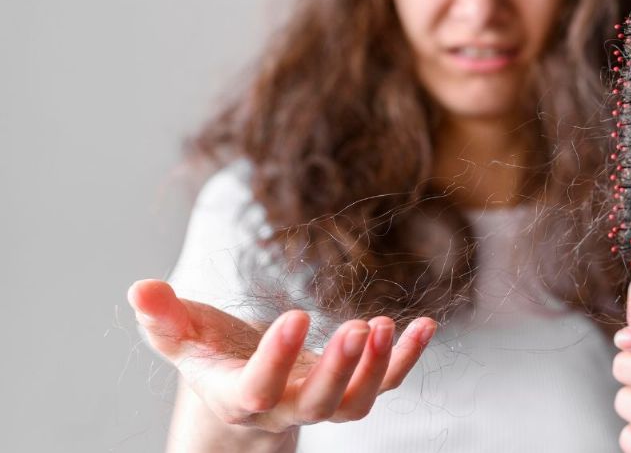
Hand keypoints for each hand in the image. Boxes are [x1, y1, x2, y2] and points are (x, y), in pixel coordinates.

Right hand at [128, 279, 435, 432]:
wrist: (242, 386)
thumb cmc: (210, 356)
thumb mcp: (182, 337)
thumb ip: (163, 318)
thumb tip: (139, 289)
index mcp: (240, 396)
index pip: (258, 388)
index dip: (277, 359)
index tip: (296, 315)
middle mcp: (285, 408)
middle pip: (317, 404)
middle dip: (339, 370)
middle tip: (358, 329)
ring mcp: (322, 402)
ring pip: (355, 403)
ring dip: (377, 368)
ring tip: (387, 325)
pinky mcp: (350, 388)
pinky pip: (386, 383)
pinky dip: (407, 358)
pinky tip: (425, 325)